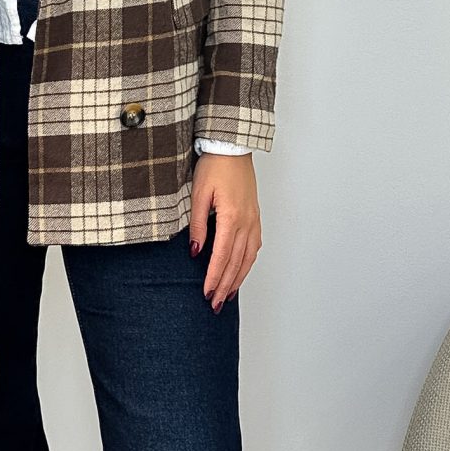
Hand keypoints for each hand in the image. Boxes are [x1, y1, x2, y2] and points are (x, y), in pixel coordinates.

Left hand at [191, 152, 259, 310]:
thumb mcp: (199, 194)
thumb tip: (194, 252)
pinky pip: (254, 246)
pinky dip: (247, 263)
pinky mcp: (255, 216)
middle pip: (236, 262)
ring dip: (238, 279)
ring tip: (227, 295)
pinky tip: (241, 271)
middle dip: (225, 285)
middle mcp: (246, 222)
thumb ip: (198, 225)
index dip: (214, 278)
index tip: (206, 294)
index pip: (221, 257)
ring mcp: (253, 220)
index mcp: (231, 217)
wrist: (232, 146)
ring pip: (247, 258)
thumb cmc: (214, 166)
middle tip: (214, 304)